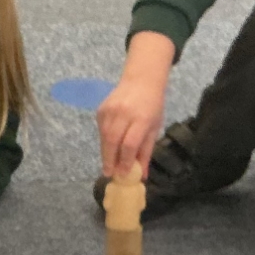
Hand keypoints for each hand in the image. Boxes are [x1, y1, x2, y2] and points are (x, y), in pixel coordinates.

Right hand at [97, 31, 175, 179]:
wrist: (141, 80)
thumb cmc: (152, 105)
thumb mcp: (154, 128)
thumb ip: (146, 151)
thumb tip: (142, 175)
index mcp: (141, 118)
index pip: (130, 144)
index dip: (126, 160)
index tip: (123, 174)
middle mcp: (123, 113)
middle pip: (113, 140)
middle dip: (110, 159)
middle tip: (109, 173)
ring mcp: (110, 110)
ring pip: (104, 136)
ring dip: (105, 152)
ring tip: (108, 164)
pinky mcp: (101, 109)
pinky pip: (101, 129)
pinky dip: (104, 141)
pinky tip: (108, 147)